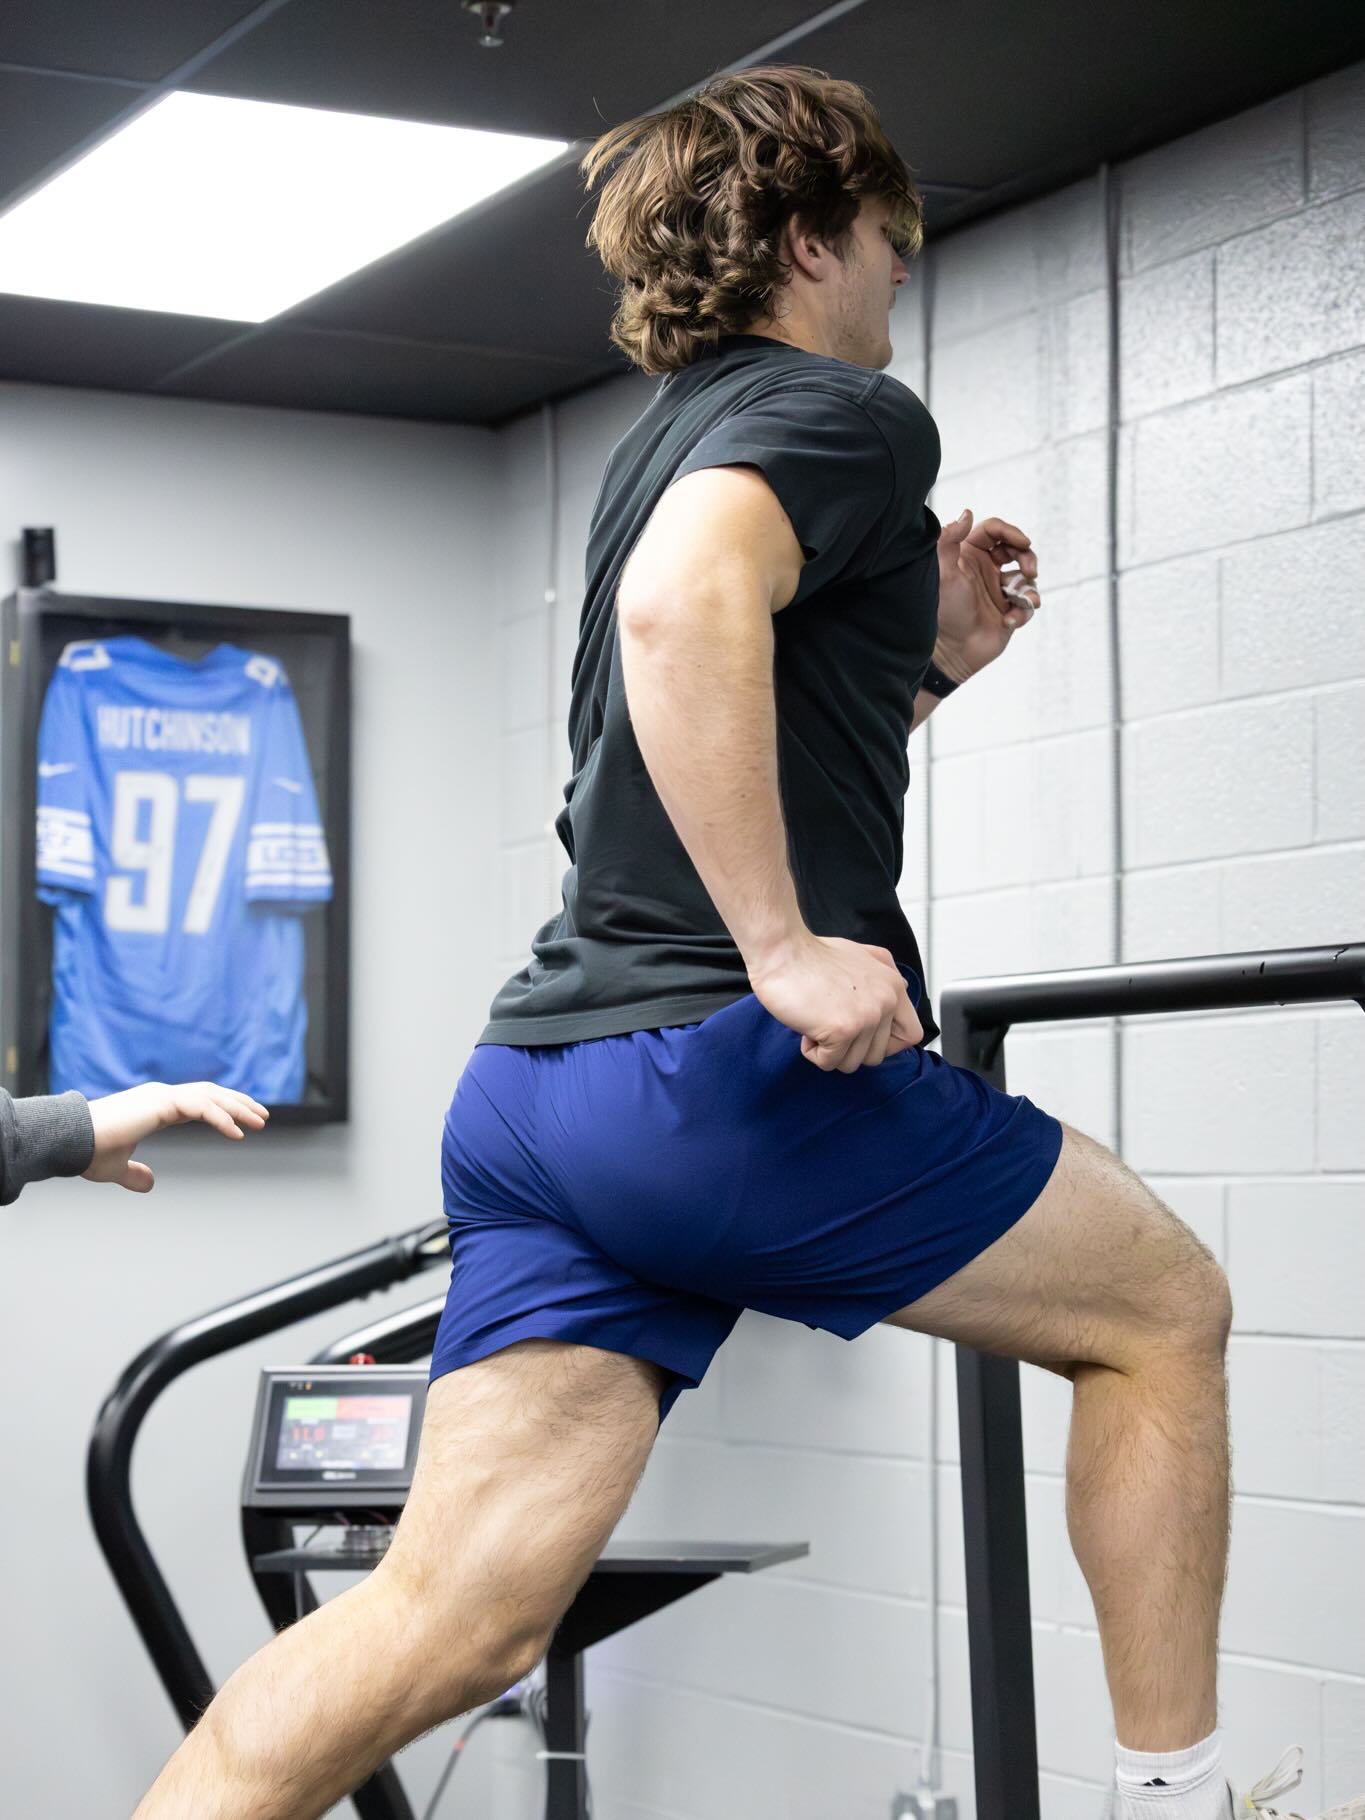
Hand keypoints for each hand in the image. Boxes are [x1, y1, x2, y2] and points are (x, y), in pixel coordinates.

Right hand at [82, 1082, 268, 1192]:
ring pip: (210, 1096)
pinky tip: (237, 1133)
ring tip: (259, 1122)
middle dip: (238, 1103)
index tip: (245, 1120)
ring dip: (237, 1108)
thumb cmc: (88, 1151)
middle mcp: (160, 1095)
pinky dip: (221, 1118)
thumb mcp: (116, 1168)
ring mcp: (160, 1096)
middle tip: (262, 1117)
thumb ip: (134, 1174)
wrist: (69, 1142)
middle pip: (210, 1093)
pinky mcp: (159, 1103)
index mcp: (154, 1105)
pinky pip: (200, 1107)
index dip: (224, 1108)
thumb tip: (150, 1183)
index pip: (199, 1100)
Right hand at [748, 935, 922, 1072]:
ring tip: (817, 1020)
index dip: (886, 1044)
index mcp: (893, 986)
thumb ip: (884, 975)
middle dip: (849, 1048)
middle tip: (829, 1023)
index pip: (910, 1035)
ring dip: (829, 1050)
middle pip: (876, 1056)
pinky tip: (807, 1025)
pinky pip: (829, 1063)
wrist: (781, 951)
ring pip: (852, 1063)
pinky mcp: (842, 1030)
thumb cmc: (811, 954)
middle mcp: (885, 1002)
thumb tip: (899, 990)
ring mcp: (866, 1017)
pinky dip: (813, 1052)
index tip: (863, 1036)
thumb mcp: (861, 955)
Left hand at [934, 508, 1041, 681]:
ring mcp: (998, 589)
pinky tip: (1009, 621)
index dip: (1010, 532)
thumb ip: (948, 539)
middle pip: (1016, 548)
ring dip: (1028, 588)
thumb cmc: (945, 611)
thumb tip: (967, 513)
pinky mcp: (1009, 609)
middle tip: (1030, 569)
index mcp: (969, 554)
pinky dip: (1022, 611)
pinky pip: (1027, 603)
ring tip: (1023, 601)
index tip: (1023, 541)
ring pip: (1027, 577)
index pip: (994, 530)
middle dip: (1028, 556)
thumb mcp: (944, 572)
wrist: (952, 650)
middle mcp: (985, 568)